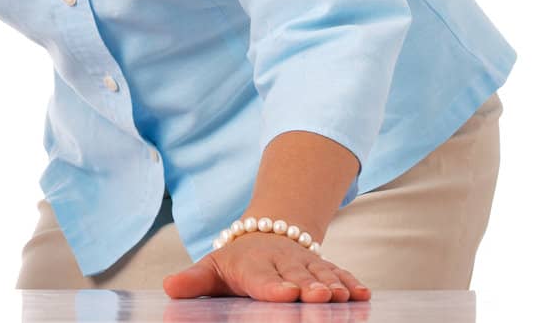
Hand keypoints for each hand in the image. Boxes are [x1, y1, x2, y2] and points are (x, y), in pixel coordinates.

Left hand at [163, 231, 370, 302]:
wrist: (264, 235)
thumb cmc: (235, 263)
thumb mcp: (212, 269)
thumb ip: (194, 281)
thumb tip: (168, 289)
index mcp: (252, 266)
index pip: (262, 278)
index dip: (273, 287)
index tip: (285, 293)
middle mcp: (282, 263)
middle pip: (297, 276)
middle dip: (309, 287)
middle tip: (319, 297)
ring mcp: (305, 264)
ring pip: (321, 274)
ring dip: (333, 285)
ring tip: (342, 297)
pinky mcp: (324, 267)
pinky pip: (340, 273)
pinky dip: (352, 283)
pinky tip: (364, 294)